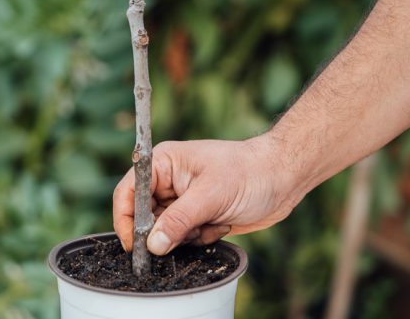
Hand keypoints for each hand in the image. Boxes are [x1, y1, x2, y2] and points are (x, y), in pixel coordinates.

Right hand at [113, 136, 300, 255]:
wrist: (283, 179)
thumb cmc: (249, 173)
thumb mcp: (211, 196)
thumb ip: (178, 220)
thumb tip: (152, 245)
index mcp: (163, 163)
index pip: (128, 192)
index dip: (126, 220)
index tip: (135, 246)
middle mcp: (167, 180)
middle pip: (144, 216)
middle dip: (164, 231)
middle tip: (188, 233)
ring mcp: (182, 199)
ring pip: (164, 231)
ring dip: (187, 236)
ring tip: (212, 222)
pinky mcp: (196, 215)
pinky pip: (184, 237)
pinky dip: (201, 237)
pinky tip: (221, 223)